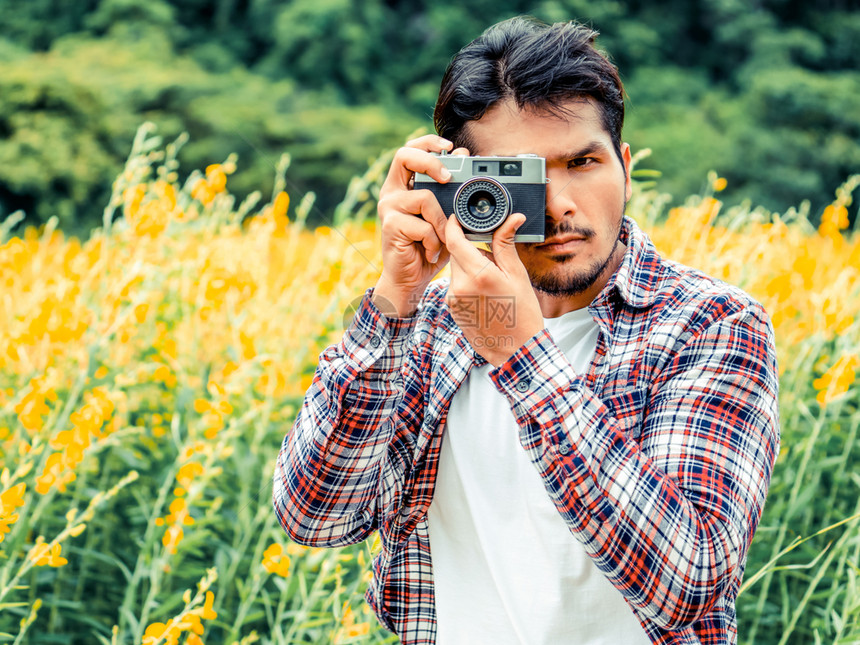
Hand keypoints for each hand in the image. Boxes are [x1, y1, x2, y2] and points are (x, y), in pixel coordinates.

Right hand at [374, 135, 467, 316]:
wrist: (410, 279)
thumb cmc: (428, 247)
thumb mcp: (445, 217)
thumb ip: (452, 193)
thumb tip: (465, 161)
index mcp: (403, 185)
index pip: (410, 150)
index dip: (428, 142)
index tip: (450, 147)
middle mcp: (392, 192)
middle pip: (404, 155)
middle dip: (430, 161)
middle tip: (449, 177)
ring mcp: (389, 208)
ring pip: (424, 197)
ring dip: (441, 222)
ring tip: (440, 240)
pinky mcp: (390, 226)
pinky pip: (423, 225)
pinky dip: (434, 241)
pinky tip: (430, 252)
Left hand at [445, 213, 543, 366]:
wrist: (516, 350)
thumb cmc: (522, 315)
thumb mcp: (517, 275)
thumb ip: (506, 245)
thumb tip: (512, 219)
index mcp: (478, 275)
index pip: (455, 240)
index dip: (454, 225)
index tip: (458, 218)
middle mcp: (460, 287)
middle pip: (457, 255)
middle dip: (471, 252)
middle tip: (493, 263)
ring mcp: (453, 300)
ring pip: (456, 271)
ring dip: (469, 270)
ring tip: (491, 285)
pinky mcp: (452, 310)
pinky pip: (456, 287)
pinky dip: (467, 285)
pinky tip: (485, 297)